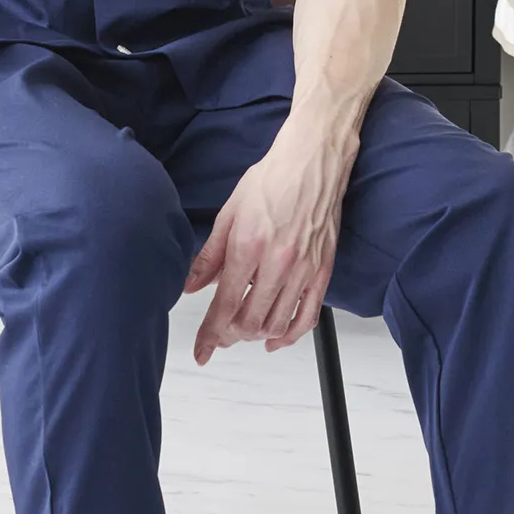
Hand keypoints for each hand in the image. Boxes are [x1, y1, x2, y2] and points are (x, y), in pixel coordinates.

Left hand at [184, 111, 358, 363]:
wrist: (312, 162)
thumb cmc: (271, 180)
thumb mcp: (230, 212)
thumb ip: (210, 255)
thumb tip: (191, 286)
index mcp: (248, 247)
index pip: (224, 306)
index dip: (210, 334)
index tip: (201, 351)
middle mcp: (277, 263)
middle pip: (250, 322)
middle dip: (230, 337)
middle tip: (219, 336)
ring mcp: (303, 270)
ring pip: (278, 324)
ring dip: (256, 337)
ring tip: (243, 333)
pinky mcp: (323, 271)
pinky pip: (308, 317)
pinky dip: (290, 335)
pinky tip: (276, 339)